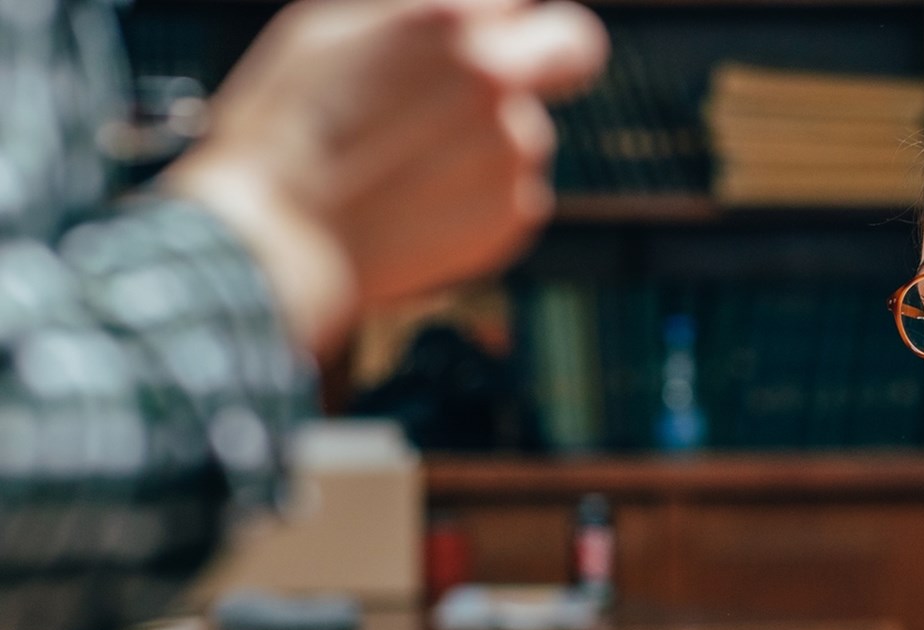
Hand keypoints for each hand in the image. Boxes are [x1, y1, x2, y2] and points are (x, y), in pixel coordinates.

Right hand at [163, 0, 606, 352]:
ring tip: (407, 169)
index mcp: (450, 24)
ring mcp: (514, 152)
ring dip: (488, 143)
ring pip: (527, 131)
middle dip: (557, 54)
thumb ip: (413, 13)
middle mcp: (497, 82)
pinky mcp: (516, 215)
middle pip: (575, 49)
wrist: (276, 241)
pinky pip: (516, 191)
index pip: (526, 0)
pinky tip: (418, 206)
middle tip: (513, 76)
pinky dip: (480, 197)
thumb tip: (481, 13)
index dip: (511, 19)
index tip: (505, 31)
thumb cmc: (283, 131)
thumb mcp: (328, 31)